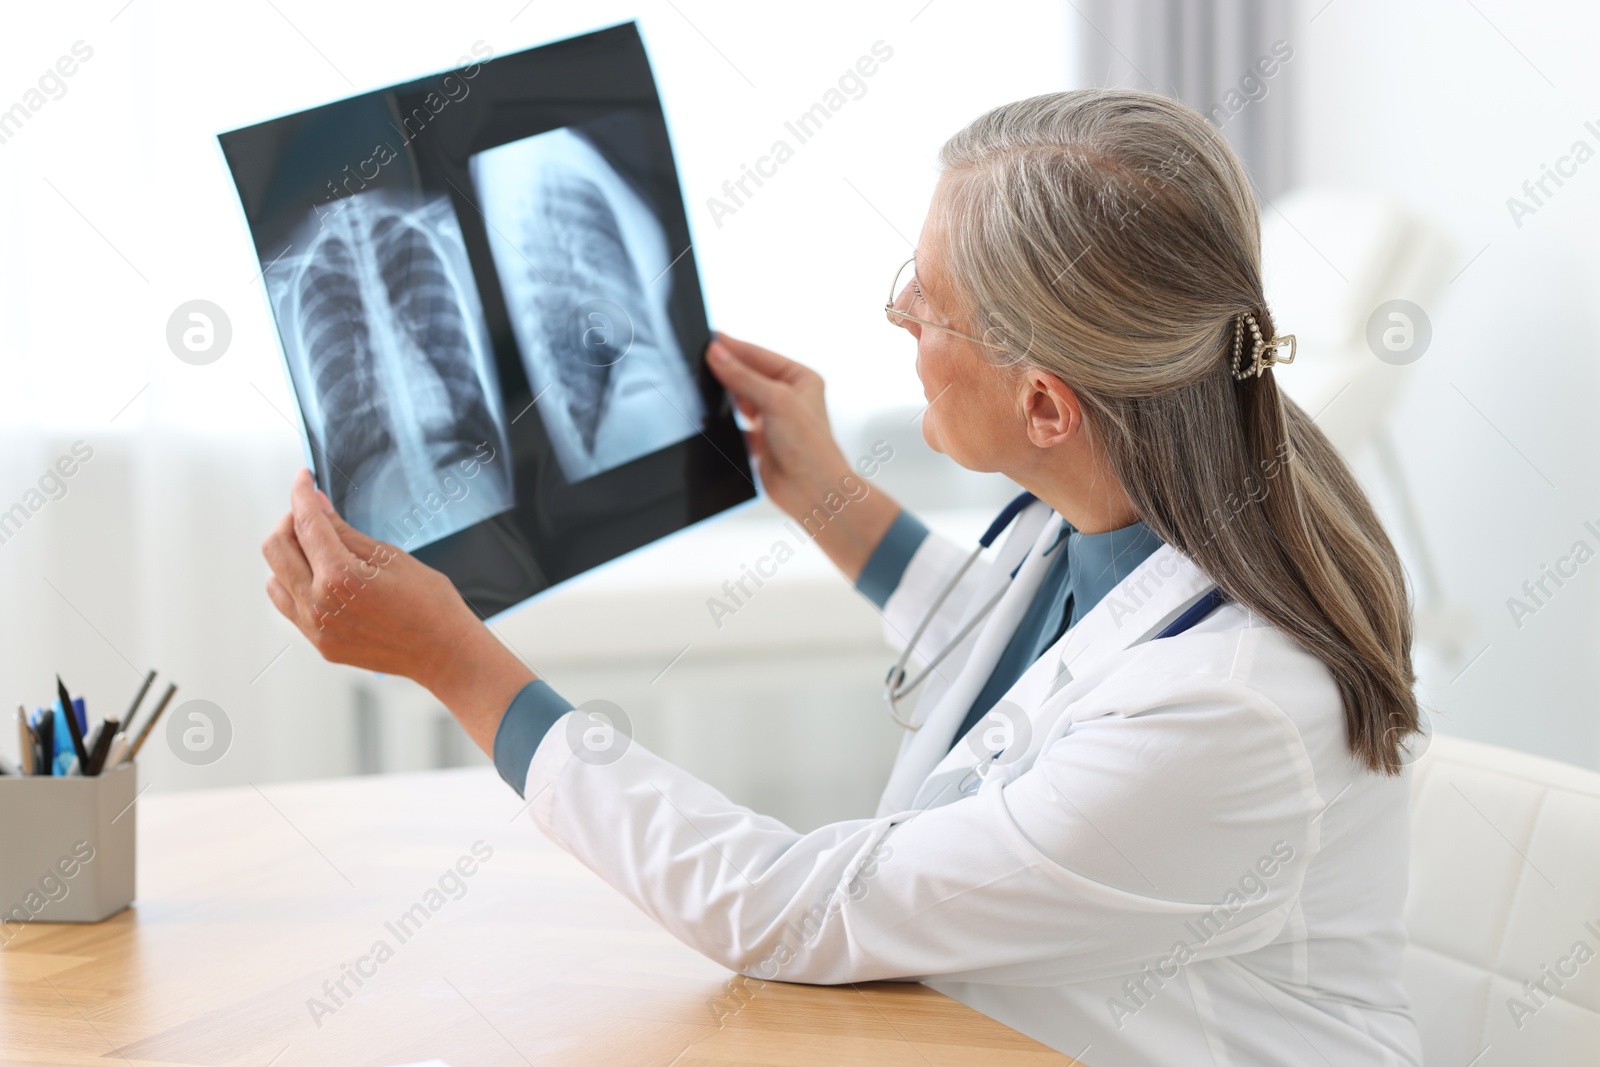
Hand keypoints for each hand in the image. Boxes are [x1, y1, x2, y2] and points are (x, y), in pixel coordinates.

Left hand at [261, 470, 533, 753]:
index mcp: (340, 576)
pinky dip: (294, 583)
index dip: (301, 494)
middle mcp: (318, 603)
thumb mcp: (391, 556)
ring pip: (274, 577)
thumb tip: (316, 506)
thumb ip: (345, 531)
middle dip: (290, 521)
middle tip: (313, 514)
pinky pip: (288, 605)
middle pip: (276, 547)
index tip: (303, 479)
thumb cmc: (429, 604)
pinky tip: (320, 578)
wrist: (443, 653)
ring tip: (318, 550)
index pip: (306, 523)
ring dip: (289, 555)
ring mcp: (315, 627)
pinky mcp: (319, 643)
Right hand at [707, 333, 899, 579]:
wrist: (813, 491)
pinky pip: (736, 424)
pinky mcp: (761, 441)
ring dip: (725, 396)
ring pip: (741, 399)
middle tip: (698, 359)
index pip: (759, 355)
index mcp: (800, 378)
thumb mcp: (775, 401)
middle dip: (726, 371)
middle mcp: (789, 397)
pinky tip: (709, 416)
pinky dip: (724, 420)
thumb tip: (717, 353)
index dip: (733, 347)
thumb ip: (743, 377)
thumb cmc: (810, 447)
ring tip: (701, 385)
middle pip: (748, 376)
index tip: (708, 338)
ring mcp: (774, 419)